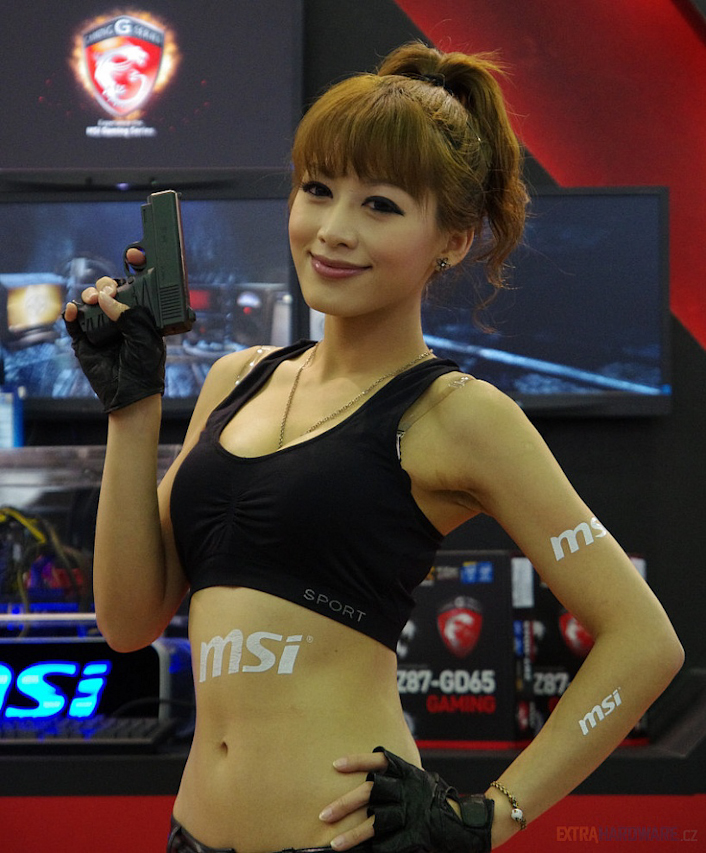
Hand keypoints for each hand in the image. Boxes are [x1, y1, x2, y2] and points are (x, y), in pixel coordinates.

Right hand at [63, 275, 164, 412]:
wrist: (131, 395)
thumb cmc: (145, 367)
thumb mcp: (144, 338)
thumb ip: (128, 316)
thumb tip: (104, 297)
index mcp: (138, 317)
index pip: (131, 291)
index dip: (128, 276)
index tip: (132, 258)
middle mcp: (118, 320)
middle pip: (106, 293)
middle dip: (105, 286)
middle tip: (108, 291)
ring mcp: (100, 330)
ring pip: (89, 305)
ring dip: (88, 296)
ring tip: (92, 300)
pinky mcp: (84, 342)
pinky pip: (74, 324)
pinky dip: (71, 314)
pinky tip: (73, 308)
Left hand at [323, 748, 493, 852]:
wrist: (468, 823)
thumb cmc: (437, 800)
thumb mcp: (418, 781)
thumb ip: (397, 778)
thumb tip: (368, 779)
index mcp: (408, 772)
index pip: (379, 760)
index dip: (357, 761)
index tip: (335, 764)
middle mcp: (407, 789)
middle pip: (370, 792)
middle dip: (345, 803)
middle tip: (324, 813)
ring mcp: (412, 812)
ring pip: (376, 822)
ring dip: (353, 834)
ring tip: (334, 844)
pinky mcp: (417, 835)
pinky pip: (391, 844)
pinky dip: (374, 850)